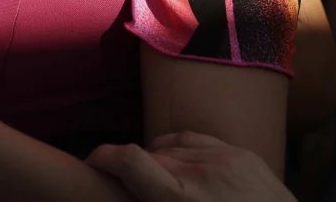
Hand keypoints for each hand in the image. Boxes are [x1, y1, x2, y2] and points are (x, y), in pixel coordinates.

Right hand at [87, 132, 295, 201]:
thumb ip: (157, 197)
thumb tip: (135, 190)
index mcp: (180, 198)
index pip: (128, 159)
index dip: (103, 157)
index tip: (92, 164)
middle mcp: (200, 172)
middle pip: (148, 154)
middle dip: (132, 168)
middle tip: (129, 187)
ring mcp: (224, 158)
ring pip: (171, 145)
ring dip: (157, 158)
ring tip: (157, 180)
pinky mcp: (243, 153)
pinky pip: (198, 140)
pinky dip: (182, 151)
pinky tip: (182, 167)